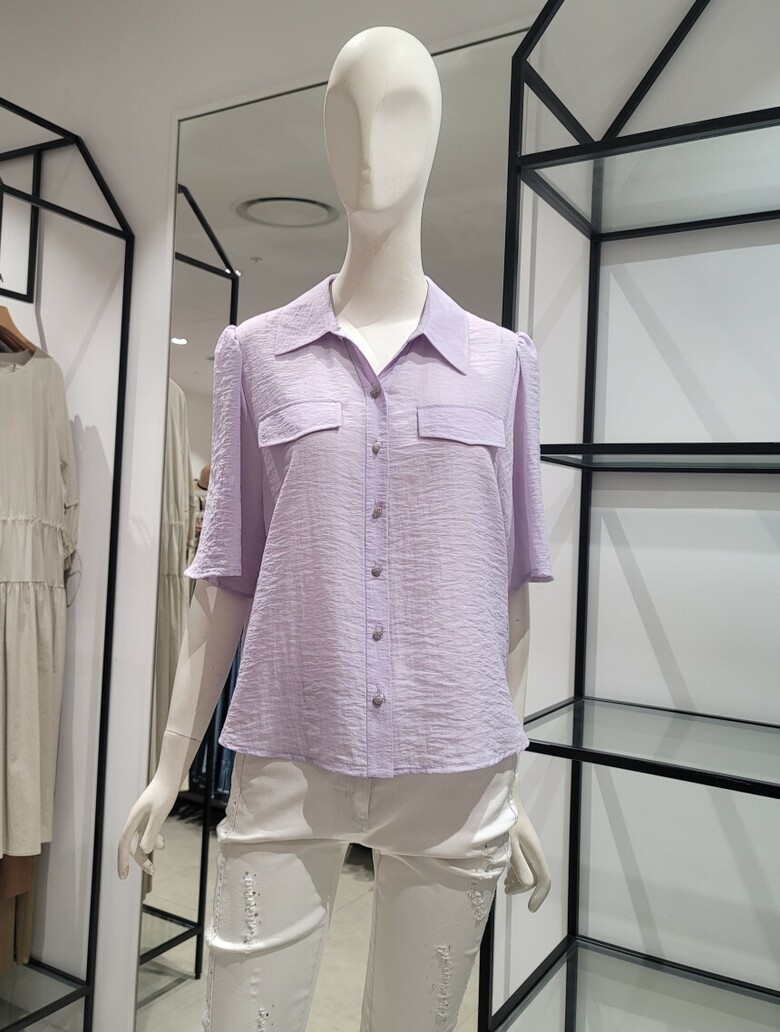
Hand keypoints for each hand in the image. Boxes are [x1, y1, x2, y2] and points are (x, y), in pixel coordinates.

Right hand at [116, 777, 176, 879]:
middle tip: (152, 871)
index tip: (124, 876)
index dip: (122, 860)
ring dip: (146, 853)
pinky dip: (153, 840)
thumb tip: (144, 851)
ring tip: (155, 865)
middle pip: (132, 845)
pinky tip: (162, 844)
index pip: (124, 844)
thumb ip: (151, 832)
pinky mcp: (150, 815)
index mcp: (133, 819)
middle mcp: (135, 819)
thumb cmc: (164, 793)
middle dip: (140, 860)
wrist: (170, 776)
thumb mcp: (159, 814)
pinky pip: (147, 833)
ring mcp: (142, 817)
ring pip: (140, 840)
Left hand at [503, 784, 550, 911]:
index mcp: (534, 851)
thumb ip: (518, 862)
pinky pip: (522, 862)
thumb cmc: (505, 818)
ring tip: (503, 885)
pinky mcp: (520, 841)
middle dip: (522, 888)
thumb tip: (529, 884)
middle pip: (535, 877)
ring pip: (528, 870)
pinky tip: (504, 871)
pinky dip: (514, 870)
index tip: (530, 909)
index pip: (544, 879)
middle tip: (505, 891)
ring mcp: (527, 846)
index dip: (539, 896)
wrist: (503, 796)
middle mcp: (534, 850)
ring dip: (517, 880)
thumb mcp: (509, 841)